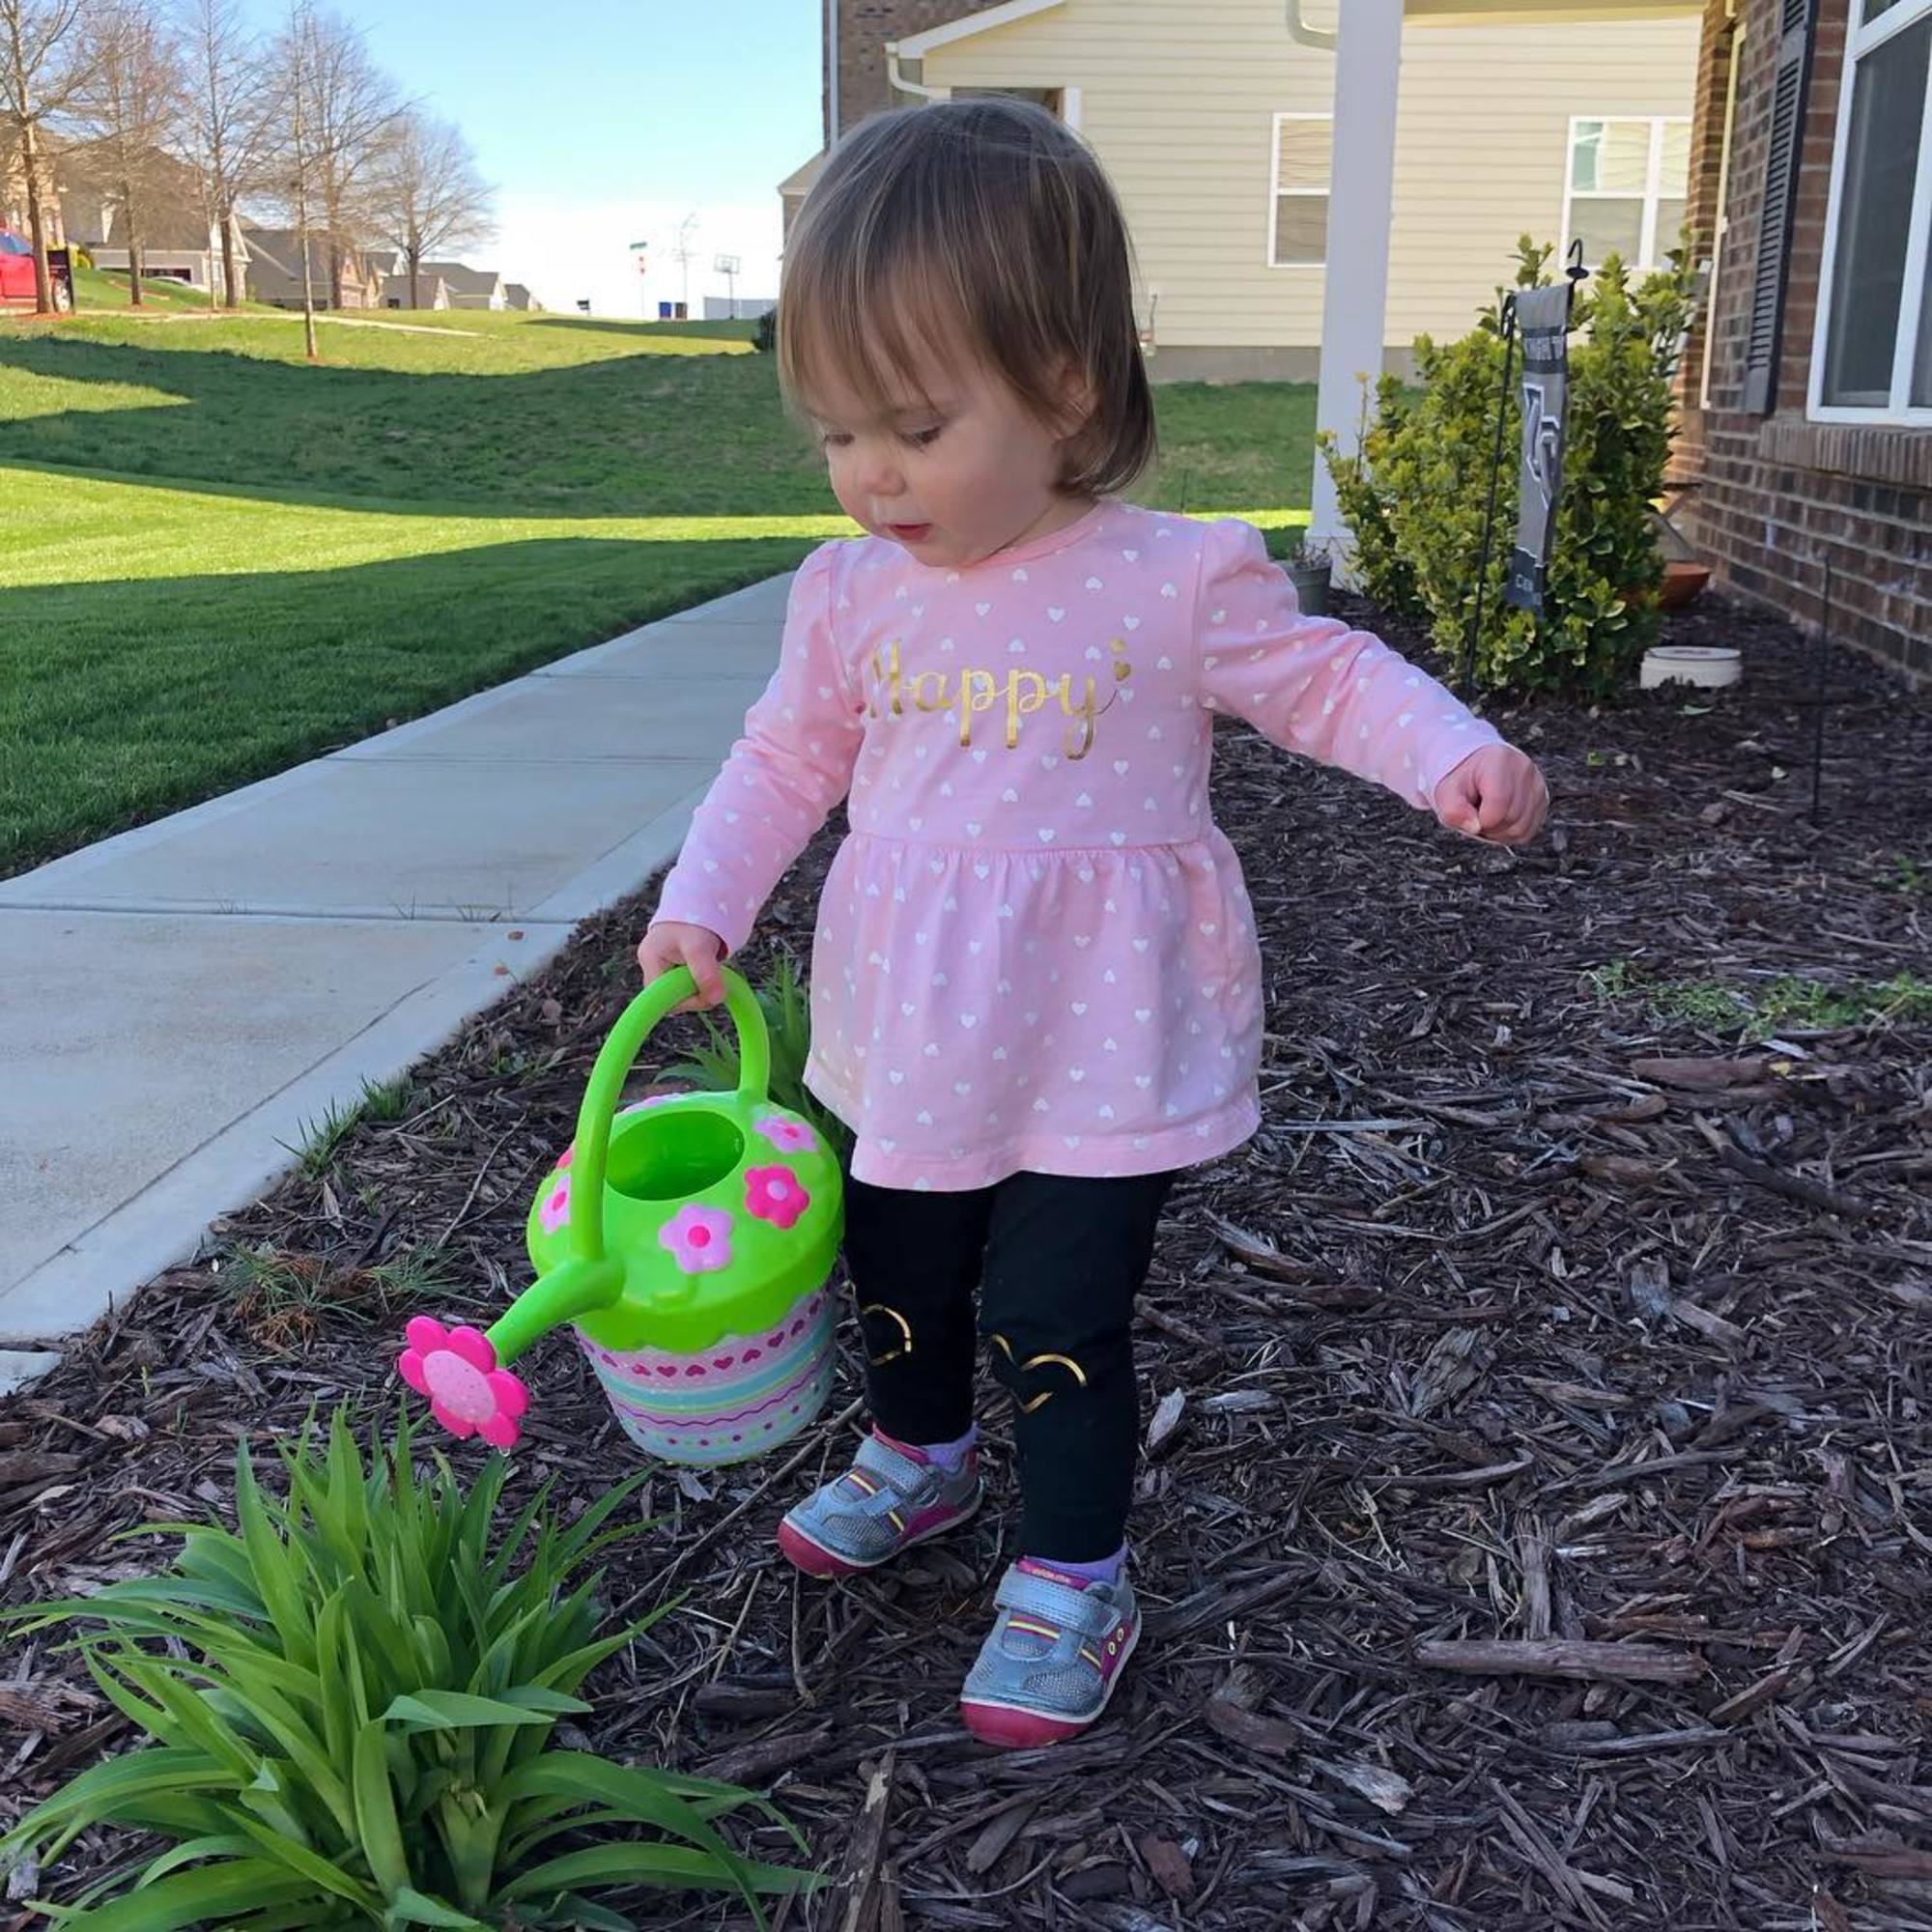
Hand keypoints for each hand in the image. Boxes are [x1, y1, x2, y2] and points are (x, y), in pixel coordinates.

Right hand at [636, 920, 728, 1011]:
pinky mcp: (677, 964)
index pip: (660, 998)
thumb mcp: (699, 945)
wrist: (702, 896)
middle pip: (671, 997)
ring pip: (682, 991)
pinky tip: (711, 967)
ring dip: (701, 986)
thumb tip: (716, 999)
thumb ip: (705, 972)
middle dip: (695, 994)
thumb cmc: (694, 915)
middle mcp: (652, 964)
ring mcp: (663, 965)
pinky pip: (689, 982)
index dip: (684, 1002)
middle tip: (715, 982)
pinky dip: (703, 979)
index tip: (705, 994)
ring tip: (713, 969)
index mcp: (650, 959)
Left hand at [1432, 745, 1547, 846]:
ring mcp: (1537, 784)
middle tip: (1477, 812)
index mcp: (1499, 760)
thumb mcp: (1445, 793)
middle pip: (1511, 818)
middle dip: (1489, 825)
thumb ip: (1453, 811)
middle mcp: (1524, 769)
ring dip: (1499, 831)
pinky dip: (1510, 832)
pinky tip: (1499, 818)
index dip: (1481, 819)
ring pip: (1522, 828)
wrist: (1475, 769)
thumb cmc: (1461, 781)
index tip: (1471, 811)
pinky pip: (1529, 831)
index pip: (1498, 804)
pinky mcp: (1542, 798)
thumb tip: (1475, 827)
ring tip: (1488, 814)